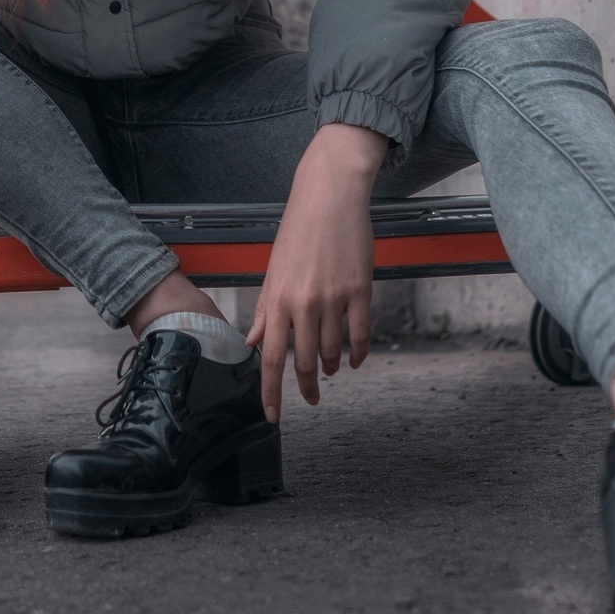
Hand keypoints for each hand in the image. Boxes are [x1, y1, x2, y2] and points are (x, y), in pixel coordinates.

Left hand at [246, 122, 387, 419]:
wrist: (329, 196)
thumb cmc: (298, 231)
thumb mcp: (273, 270)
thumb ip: (264, 309)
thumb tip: (252, 342)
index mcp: (276, 299)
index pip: (270, 358)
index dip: (270, 393)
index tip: (272, 417)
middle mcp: (303, 304)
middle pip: (303, 362)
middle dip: (307, 387)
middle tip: (311, 399)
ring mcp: (333, 298)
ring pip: (334, 352)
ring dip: (332, 366)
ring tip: (331, 369)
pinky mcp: (360, 290)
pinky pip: (361, 336)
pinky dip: (358, 353)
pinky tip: (356, 359)